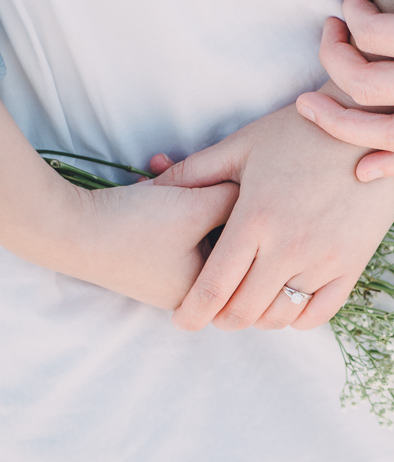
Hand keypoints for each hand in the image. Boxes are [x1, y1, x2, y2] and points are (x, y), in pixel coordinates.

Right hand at [53, 179, 238, 308]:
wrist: (65, 227)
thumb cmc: (136, 225)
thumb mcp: (198, 206)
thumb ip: (237, 199)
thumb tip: (260, 191)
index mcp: (208, 294)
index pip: (248, 252)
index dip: (244, 211)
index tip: (234, 185)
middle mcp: (188, 292)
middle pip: (220, 237)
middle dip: (208, 198)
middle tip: (197, 171)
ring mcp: (165, 276)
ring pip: (194, 226)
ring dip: (185, 192)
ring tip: (165, 167)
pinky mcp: (146, 256)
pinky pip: (171, 224)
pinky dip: (167, 198)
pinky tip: (155, 172)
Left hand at [151, 102, 393, 331]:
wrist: (367, 126)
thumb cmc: (299, 132)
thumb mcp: (242, 145)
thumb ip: (195, 171)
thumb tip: (151, 181)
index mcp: (254, 220)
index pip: (213, 288)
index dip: (192, 312)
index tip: (182, 321)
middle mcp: (288, 247)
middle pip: (244, 311)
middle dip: (221, 319)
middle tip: (213, 314)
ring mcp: (324, 258)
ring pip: (281, 315)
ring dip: (259, 319)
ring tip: (248, 307)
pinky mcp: (352, 263)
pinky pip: (320, 312)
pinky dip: (297, 317)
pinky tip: (285, 303)